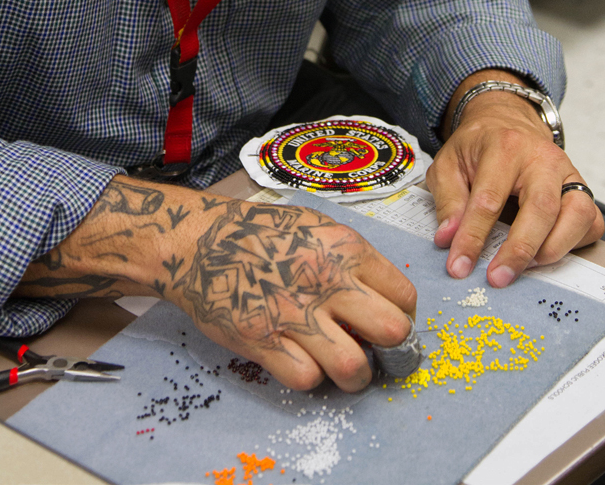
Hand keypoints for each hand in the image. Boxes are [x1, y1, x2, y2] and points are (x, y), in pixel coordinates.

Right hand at [17, 178, 415, 392]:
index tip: (390, 320)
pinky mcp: (262, 340)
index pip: (404, 295)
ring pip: (353, 367)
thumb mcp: (317, 226)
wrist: (200, 241)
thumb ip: (353, 259)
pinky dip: (309, 376)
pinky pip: (306, 378)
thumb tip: (386, 296)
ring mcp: (294, 312)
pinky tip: (301, 359)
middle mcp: (326, 279)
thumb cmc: (261, 232)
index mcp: (345, 248)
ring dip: (354, 374)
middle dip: (392, 349)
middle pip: (393, 332)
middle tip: (376, 349)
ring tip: (343, 364)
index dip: (403, 314)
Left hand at [426, 73, 604, 287]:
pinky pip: (591, 223)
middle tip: (498, 277)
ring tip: (525, 267)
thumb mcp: (448, 164)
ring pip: (577, 215)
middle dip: (519, 249)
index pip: (489, 199)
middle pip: (542, 208)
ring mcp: (568, 174)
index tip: (459, 265)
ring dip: (552, 249)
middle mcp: (543, 159)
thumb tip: (448, 239)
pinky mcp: (582, 190)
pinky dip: (573, 244)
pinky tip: (546, 253)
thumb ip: (448, 200)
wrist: (507, 123)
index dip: (472, 237)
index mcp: (505, 146)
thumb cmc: (478, 147)